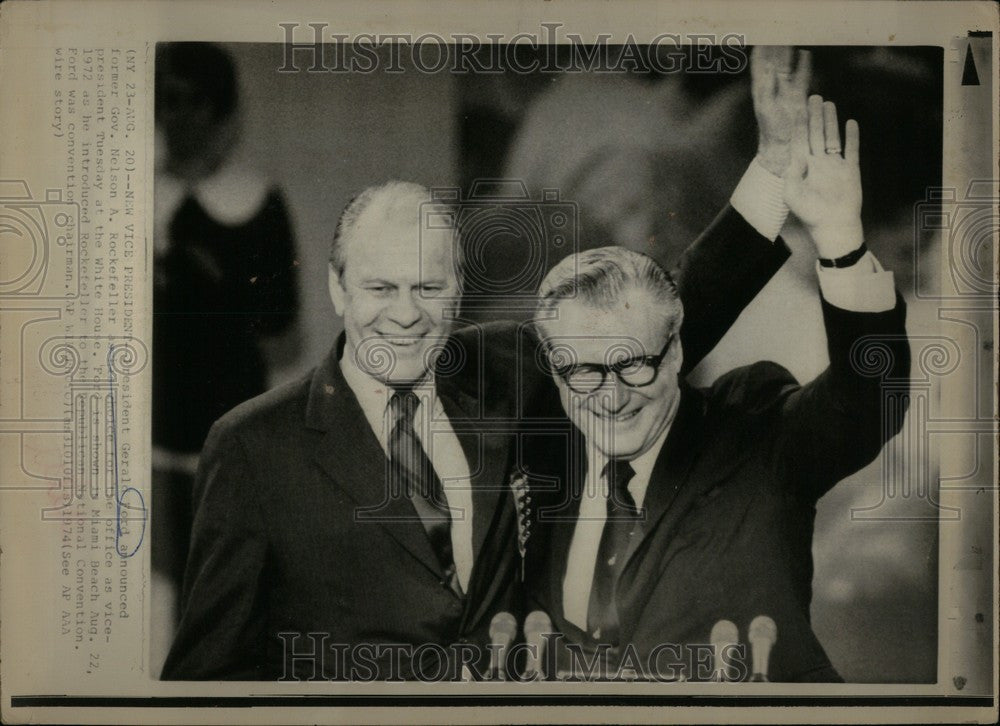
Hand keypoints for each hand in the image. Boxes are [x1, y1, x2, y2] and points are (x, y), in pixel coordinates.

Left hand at [752, 46, 810, 176]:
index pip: (759, 64)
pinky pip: (802, 76)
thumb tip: (769, 69)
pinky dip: (803, 65)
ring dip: (789, 52)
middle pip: (774, 60)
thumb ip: (767, 88)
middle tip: (778, 30)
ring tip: (791, 36)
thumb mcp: (766, 108)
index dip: (760, 50)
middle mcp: (773, 87)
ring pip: (788, 65)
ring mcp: (786, 90)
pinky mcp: (798, 96)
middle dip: (776, 46)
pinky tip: (805, 54)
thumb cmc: (771, 130)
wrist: (783, 145)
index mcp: (762, 88)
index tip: (761, 36)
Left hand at [784, 95, 863, 258]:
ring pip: (832, 138)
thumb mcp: (792, 195)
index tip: (798, 109)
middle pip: (815, 134)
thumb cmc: (809, 214)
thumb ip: (790, 175)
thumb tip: (795, 156)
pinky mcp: (850, 171)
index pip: (800, 141)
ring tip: (829, 104)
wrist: (833, 227)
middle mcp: (818, 164)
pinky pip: (851, 150)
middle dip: (814, 116)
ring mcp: (834, 166)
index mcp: (803, 168)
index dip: (800, 125)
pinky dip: (852, 137)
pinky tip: (850, 123)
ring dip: (830, 121)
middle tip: (814, 97)